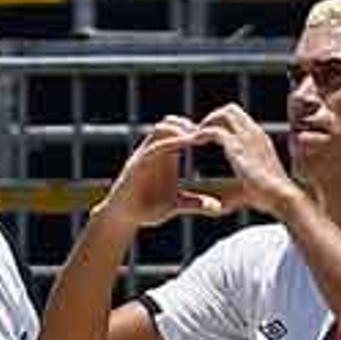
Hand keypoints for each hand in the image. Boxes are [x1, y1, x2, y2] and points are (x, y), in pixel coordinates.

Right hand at [95, 115, 226, 226]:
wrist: (122, 217)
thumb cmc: (148, 209)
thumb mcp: (176, 205)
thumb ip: (195, 203)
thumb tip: (218, 208)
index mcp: (165, 156)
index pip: (178, 130)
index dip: (194, 128)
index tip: (213, 134)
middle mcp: (154, 151)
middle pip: (169, 122)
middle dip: (187, 123)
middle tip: (205, 131)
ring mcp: (144, 156)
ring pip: (160, 129)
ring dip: (178, 129)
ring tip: (196, 135)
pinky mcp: (136, 165)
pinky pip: (152, 148)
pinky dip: (168, 143)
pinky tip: (183, 145)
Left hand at [195, 104, 299, 218]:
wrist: (281, 196)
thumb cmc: (270, 195)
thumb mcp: (256, 179)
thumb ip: (245, 176)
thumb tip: (234, 189)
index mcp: (260, 138)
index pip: (239, 116)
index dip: (222, 122)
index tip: (210, 135)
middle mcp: (254, 132)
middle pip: (230, 109)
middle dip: (212, 118)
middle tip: (200, 134)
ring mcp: (246, 137)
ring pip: (222, 114)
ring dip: (205, 123)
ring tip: (194, 138)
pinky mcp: (237, 147)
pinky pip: (213, 131)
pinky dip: (200, 135)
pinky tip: (193, 145)